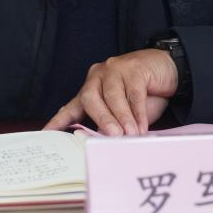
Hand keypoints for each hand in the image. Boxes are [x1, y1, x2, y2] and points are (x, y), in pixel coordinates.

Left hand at [43, 48, 177, 135]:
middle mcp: (97, 77)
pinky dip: (138, 112)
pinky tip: (142, 126)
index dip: (58, 122)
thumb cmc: (143, 94)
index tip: (46, 135)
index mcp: (90, 89)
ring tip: (130, 135)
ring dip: (122, 118)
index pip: (71, 107)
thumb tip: (108, 144)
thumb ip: (115, 125)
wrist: (166, 68)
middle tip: (113, 137)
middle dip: (102, 120)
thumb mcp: (126, 113)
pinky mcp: (134, 68)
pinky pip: (134, 92)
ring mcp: (115, 69)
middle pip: (91, 99)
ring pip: (113, 95)